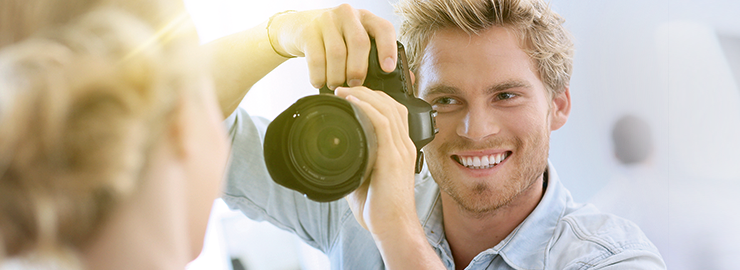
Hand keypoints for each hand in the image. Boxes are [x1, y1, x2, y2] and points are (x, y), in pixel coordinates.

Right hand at [268, 4, 396, 89]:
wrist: (301, 27)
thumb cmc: (337, 39)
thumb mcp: (358, 42)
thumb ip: (380, 58)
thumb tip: (409, 78)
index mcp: (367, 18)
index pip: (383, 28)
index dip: (387, 49)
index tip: (387, 69)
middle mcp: (348, 15)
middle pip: (359, 43)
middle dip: (358, 69)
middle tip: (355, 84)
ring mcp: (327, 20)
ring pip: (337, 53)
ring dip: (337, 76)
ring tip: (336, 85)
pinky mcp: (308, 31)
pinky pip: (316, 58)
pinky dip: (319, 76)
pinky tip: (320, 82)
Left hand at [333, 86, 416, 235]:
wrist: (393, 226)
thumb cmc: (381, 208)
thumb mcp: (365, 179)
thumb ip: (355, 163)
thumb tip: (334, 158)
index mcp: (401, 149)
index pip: (395, 112)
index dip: (375, 99)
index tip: (353, 94)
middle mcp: (404, 145)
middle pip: (392, 104)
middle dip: (368, 91)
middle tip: (345, 87)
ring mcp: (401, 149)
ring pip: (387, 108)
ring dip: (364, 94)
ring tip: (343, 90)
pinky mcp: (394, 156)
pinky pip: (383, 122)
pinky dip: (366, 106)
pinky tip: (351, 100)